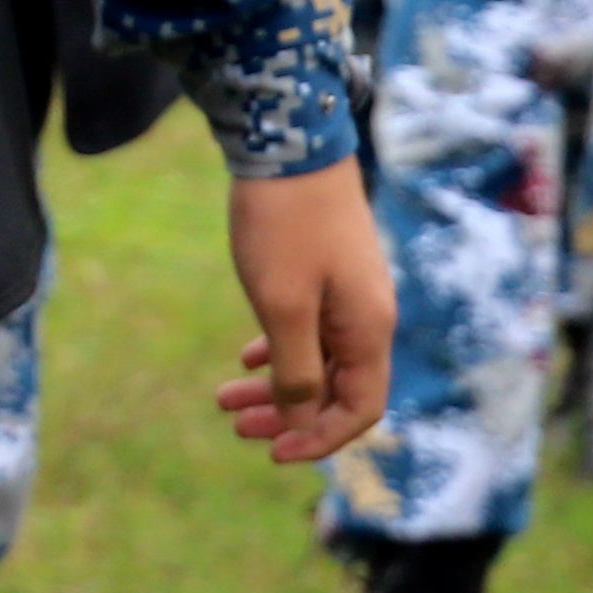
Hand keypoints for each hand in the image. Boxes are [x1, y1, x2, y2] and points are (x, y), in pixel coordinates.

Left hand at [213, 162, 393, 467]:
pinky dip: (280, 349)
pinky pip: (310, 329)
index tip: (270, 450)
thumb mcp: (282, 306)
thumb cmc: (284, 225)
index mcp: (367, 330)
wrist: (290, 142)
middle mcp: (368, 315)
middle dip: (288, 415)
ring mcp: (350, 291)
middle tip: (234, 423)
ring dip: (277, 384)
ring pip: (318, 359)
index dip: (319, 437)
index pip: (360, 409)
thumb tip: (303, 419)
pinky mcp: (328, 270)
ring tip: (224, 397)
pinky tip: (247, 356)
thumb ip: (296, 370)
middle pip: (337, 389)